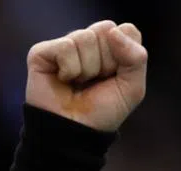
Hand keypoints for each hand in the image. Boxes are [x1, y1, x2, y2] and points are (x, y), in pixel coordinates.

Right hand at [25, 20, 147, 132]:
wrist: (76, 132)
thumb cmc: (103, 112)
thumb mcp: (132, 88)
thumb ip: (137, 58)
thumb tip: (113, 31)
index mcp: (111, 48)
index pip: (127, 30)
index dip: (126, 55)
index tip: (116, 76)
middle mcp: (88, 43)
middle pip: (106, 29)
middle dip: (107, 62)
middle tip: (96, 81)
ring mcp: (66, 45)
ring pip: (86, 37)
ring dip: (88, 69)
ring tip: (79, 83)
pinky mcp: (43, 51)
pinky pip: (66, 47)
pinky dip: (70, 70)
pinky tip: (64, 80)